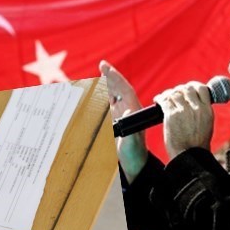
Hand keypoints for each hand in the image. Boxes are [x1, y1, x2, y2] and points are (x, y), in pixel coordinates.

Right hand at [99, 60, 146, 183]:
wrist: (134, 165)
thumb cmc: (134, 155)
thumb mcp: (132, 144)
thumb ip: (131, 129)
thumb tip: (129, 110)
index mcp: (133, 111)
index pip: (124, 89)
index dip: (115, 77)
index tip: (105, 67)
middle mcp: (128, 110)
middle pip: (118, 88)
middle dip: (110, 76)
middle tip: (102, 65)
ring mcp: (122, 115)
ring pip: (113, 95)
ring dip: (106, 84)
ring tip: (100, 74)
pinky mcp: (116, 121)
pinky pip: (108, 105)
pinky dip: (101, 97)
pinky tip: (94, 93)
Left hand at [154, 82, 213, 159]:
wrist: (189, 156)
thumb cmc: (197, 144)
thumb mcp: (207, 124)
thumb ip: (201, 111)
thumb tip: (195, 102)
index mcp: (207, 110)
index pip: (201, 88)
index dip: (193, 86)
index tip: (187, 88)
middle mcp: (196, 108)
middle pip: (186, 89)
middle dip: (179, 89)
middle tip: (174, 93)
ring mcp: (183, 111)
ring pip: (174, 93)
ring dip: (168, 94)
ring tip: (164, 98)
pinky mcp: (171, 115)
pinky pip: (164, 100)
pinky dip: (160, 98)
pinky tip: (157, 101)